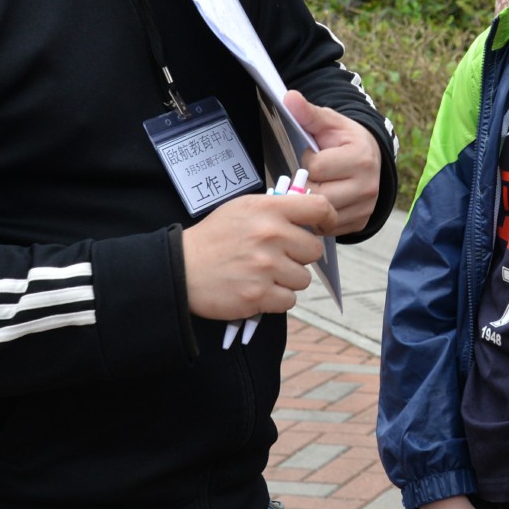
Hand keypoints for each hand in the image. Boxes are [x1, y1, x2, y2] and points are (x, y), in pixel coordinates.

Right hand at [182, 191, 336, 320]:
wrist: (180, 269)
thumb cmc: (214, 238)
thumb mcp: (242, 209)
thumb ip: (276, 209)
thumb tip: (311, 215)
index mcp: (268, 209)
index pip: (318, 208)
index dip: (328, 218)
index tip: (324, 227)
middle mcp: (270, 235)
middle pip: (314, 251)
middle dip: (300, 257)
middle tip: (276, 257)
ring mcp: (265, 266)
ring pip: (303, 279)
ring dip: (287, 280)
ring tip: (261, 274)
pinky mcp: (259, 294)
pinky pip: (289, 300)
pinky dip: (276, 299)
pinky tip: (257, 289)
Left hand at [283, 91, 380, 236]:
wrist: (370, 156)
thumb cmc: (344, 139)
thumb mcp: (327, 122)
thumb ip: (307, 113)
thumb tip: (289, 97)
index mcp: (361, 158)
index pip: (316, 167)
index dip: (309, 160)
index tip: (318, 154)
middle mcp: (369, 185)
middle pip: (319, 194)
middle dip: (310, 183)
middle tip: (317, 173)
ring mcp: (367, 206)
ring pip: (322, 214)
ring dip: (314, 201)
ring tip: (321, 185)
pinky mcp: (362, 221)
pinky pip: (330, 228)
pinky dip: (322, 217)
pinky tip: (326, 199)